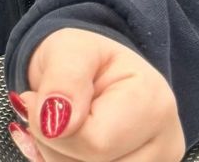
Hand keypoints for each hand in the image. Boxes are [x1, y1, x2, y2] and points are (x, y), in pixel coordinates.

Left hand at [8, 28, 184, 161]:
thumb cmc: (82, 57)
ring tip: (57, 126)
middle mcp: (165, 144)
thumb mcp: (69, 48)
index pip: (97, 144)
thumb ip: (64, 79)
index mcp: (154, 103)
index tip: (33, 100)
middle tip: (44, 113)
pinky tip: (66, 146)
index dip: (52, 129)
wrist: (92, 73)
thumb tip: (55, 123)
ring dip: (60, 158)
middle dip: (56, 146)